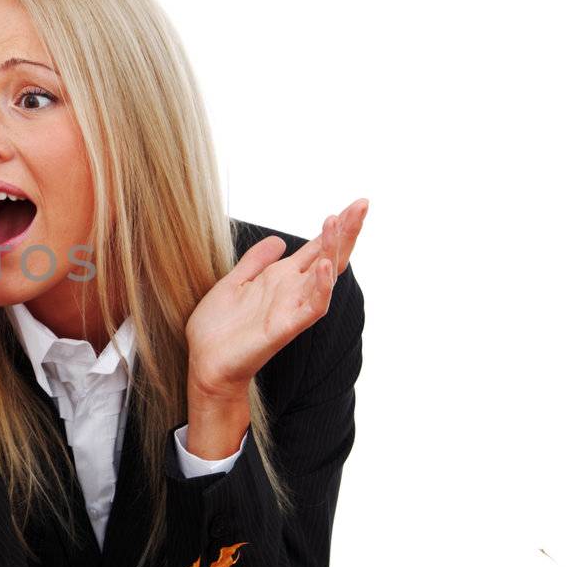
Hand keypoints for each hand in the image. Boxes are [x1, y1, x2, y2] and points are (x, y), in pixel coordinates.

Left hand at [186, 198, 368, 401]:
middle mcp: (290, 291)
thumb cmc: (217, 328)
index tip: (355, 204)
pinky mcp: (283, 328)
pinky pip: (310, 309)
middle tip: (362, 205)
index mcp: (280, 279)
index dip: (335, 227)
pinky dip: (320, 289)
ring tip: (339, 223)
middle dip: (345, 232)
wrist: (204, 362)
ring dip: (333, 251)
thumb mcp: (234, 282)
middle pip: (328, 257)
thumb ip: (256, 262)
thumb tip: (278, 239)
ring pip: (324, 278)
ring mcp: (290, 309)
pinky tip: (324, 267)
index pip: (316, 249)